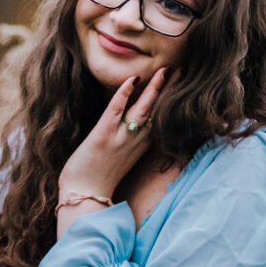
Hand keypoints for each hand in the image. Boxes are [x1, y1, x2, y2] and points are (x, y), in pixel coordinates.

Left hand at [59, 66, 175, 196]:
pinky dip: (123, 94)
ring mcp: (120, 138)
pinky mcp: (102, 137)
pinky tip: (132, 80)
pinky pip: (115, 111)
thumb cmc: (99, 179)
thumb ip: (132, 143)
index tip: (180, 83)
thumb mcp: (122, 159)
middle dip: (170, 90)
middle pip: (158, 111)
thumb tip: (136, 126)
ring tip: (165, 70)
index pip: (161, 118)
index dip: (171, 100)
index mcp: (141, 146)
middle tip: (181, 69)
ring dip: (154, 89)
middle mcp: (136, 141)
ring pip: (142, 110)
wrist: (84, 197)